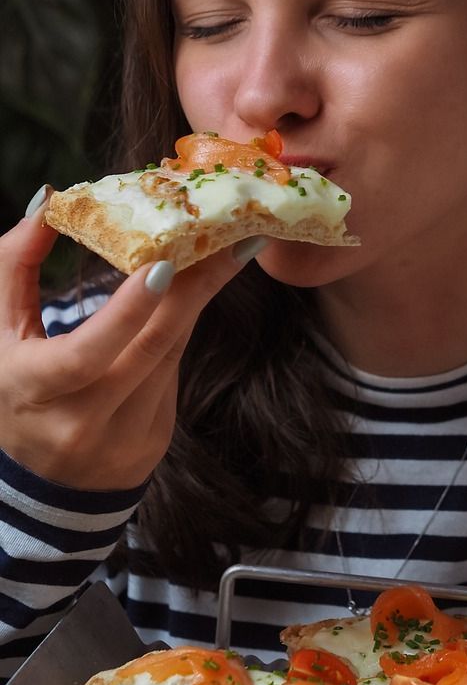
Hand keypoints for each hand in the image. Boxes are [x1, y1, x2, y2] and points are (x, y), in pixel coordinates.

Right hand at [0, 188, 264, 490]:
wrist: (41, 484)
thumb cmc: (15, 390)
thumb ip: (13, 266)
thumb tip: (48, 201)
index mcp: (36, 391)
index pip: (87, 354)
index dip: (128, 310)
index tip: (164, 264)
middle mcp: (83, 422)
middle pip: (151, 347)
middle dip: (193, 288)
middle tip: (227, 240)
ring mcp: (125, 438)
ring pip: (170, 354)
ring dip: (197, 300)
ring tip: (225, 253)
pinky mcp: (155, 441)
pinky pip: (173, 373)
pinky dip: (179, 330)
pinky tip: (192, 297)